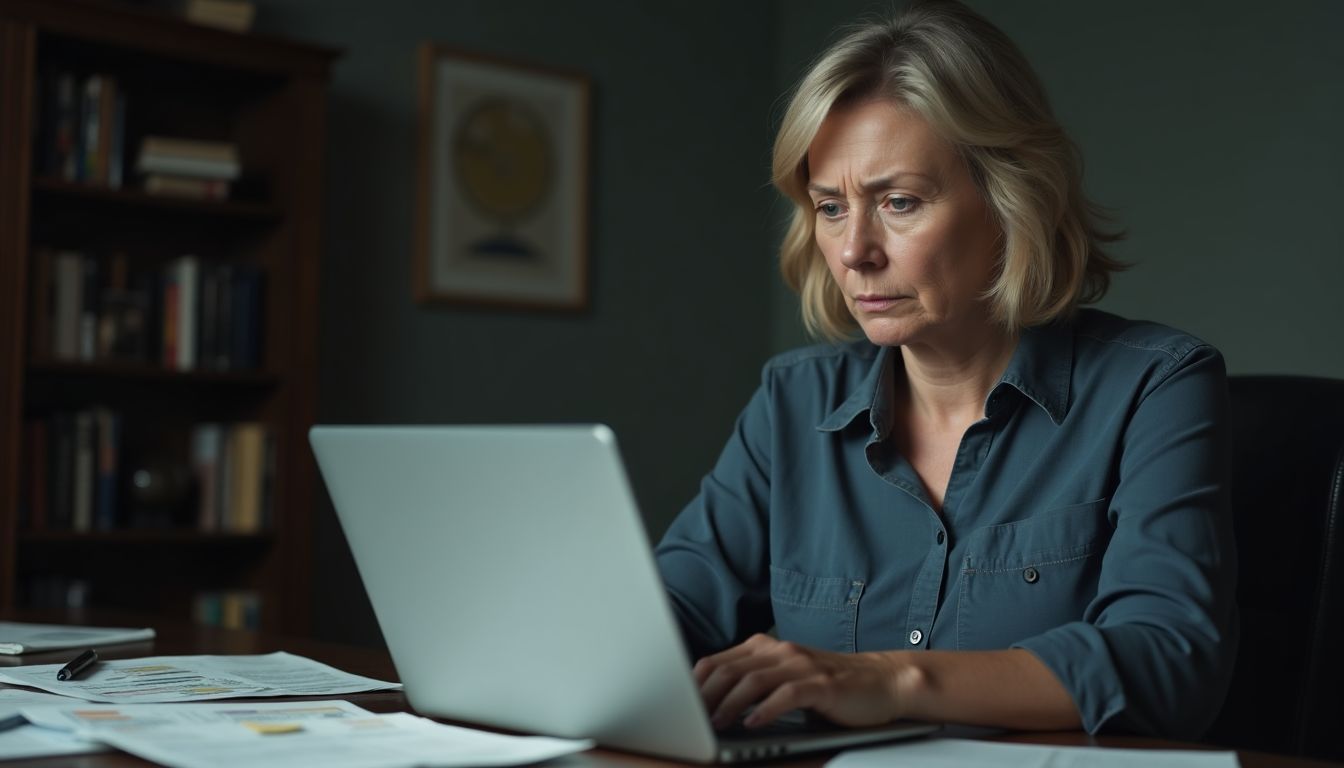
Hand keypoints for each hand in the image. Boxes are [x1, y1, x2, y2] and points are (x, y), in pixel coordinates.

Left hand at [693, 633, 904, 729]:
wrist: (883, 681)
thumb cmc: (831, 686)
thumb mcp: (787, 678)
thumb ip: (756, 684)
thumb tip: (713, 707)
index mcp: (767, 648)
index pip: (718, 661)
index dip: (695, 684)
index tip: (679, 706)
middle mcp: (781, 651)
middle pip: (730, 669)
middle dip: (706, 696)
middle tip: (692, 720)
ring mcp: (802, 666)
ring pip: (753, 680)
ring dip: (730, 704)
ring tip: (716, 724)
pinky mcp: (822, 685)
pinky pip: (787, 695)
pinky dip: (766, 710)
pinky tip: (753, 724)